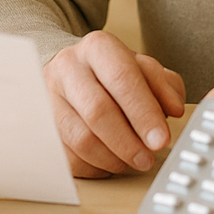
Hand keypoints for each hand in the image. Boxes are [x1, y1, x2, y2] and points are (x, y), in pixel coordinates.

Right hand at [45, 30, 184, 177]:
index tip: (161, 139)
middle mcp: (68, 67)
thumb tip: (173, 109)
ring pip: (81, 138)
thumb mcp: (143, 70)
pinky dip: (95, 166)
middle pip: (98, 111)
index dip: (144, 112)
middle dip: (128, 141)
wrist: (71, 72)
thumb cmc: (113, 74)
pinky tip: (111, 161)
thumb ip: (163, 85)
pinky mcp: (40, 125)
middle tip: (149, 158)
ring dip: (113, 157)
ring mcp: (48, 97)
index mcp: (98, 47)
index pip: (122, 78)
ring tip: (133, 161)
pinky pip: (68, 156)